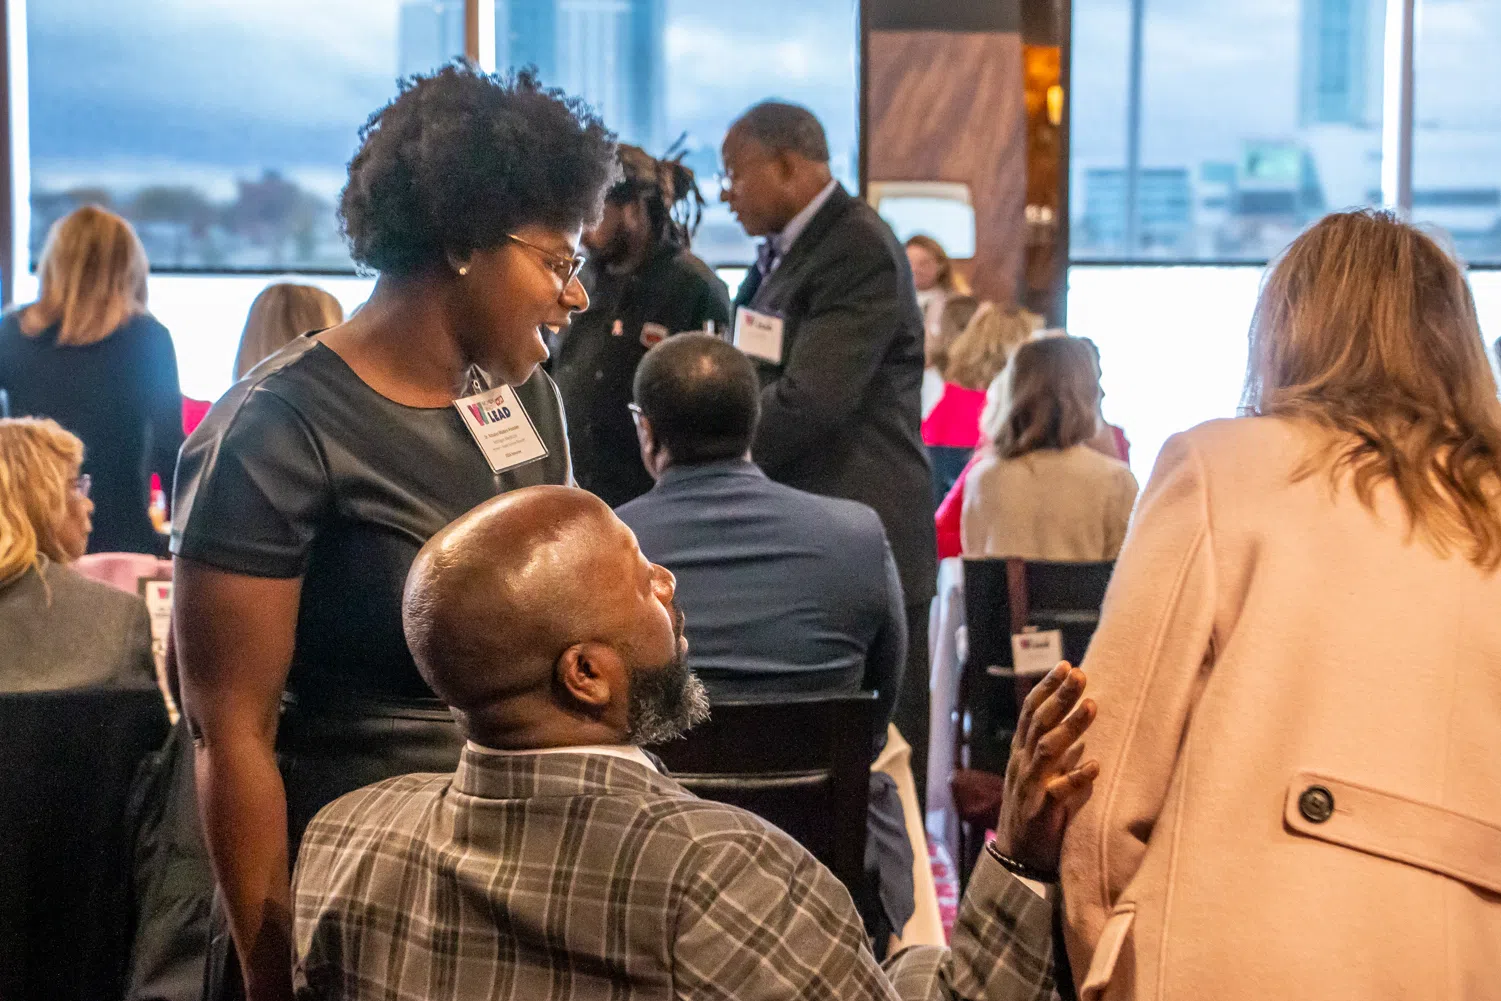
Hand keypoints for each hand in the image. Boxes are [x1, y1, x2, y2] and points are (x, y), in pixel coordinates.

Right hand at [994, 661, 1098, 876]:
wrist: (1017, 859)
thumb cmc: (1034, 813)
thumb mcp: (1039, 774)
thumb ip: (1053, 749)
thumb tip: (1075, 720)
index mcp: (1021, 753)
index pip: (1031, 711)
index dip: (1047, 687)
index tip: (1066, 665)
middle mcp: (1022, 764)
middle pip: (1039, 722)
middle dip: (1059, 696)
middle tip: (1079, 674)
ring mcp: (1030, 786)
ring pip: (1047, 749)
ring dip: (1070, 727)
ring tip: (1092, 706)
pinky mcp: (1040, 812)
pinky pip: (1058, 792)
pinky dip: (1076, 778)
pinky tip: (1094, 766)